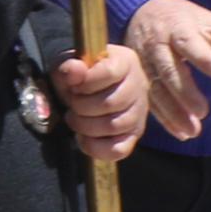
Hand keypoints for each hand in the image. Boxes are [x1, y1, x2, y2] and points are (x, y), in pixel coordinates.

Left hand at [55, 45, 146, 162]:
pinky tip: (82, 138)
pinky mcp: (135, 134)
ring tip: (73, 118)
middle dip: (81, 106)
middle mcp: (139, 86)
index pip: (109, 73)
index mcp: (125, 61)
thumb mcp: (71, 62)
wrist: (90, 84)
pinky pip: (120, 149)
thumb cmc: (82, 71)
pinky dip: (96, 148)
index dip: (85, 82)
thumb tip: (74, 71)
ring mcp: (140, 112)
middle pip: (111, 103)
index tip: (73, 85)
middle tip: (70, 104)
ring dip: (86, 126)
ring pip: (115, 126)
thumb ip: (70, 66)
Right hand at [125, 0, 210, 140]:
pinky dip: (163, 117)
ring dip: (172, 111)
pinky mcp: (137, 76)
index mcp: (178, 28)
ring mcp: (144, 61)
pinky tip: (180, 132)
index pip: (188, 41)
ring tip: (192, 131)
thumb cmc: (185, 21)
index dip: (202, 55)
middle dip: (183, 91)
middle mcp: (158, 45)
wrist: (141, 11)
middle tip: (203, 112)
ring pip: (155, 88)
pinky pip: (148, 98)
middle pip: (167, 68)